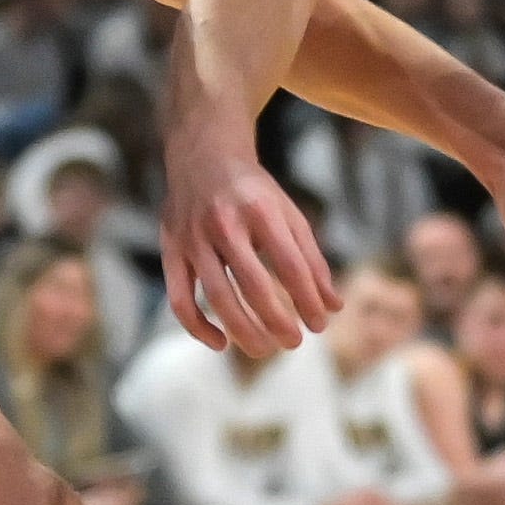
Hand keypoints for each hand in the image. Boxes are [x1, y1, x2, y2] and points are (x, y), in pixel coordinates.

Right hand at [160, 116, 335, 351]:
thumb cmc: (253, 193)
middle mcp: (224, 223)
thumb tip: (334, 306)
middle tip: (294, 343)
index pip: (290, 267)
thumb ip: (311, 259)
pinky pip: (179, 299)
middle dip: (277, 321)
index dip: (308, 301)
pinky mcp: (171, 250)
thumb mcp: (288, 214)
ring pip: (216, 296)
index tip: (320, 324)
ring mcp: (193, 238)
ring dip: (243, 331)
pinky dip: (198, 327)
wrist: (203, 155)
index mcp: (261, 211)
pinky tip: (221, 343)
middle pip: (253, 285)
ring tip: (265, 349)